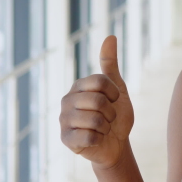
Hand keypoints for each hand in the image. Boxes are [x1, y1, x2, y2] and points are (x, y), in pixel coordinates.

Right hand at [60, 36, 133, 167]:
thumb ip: (110, 63)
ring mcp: (64, 119)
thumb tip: (110, 37)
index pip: (100, 81)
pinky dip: (99, 139)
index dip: (114, 93)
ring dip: (106, 127)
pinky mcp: (65, 139)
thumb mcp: (118, 88)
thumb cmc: (116, 115)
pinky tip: (96, 139)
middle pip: (98, 101)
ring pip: (96, 120)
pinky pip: (89, 136)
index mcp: (79, 85)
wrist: (115, 144)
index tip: (114, 100)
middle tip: (108, 118)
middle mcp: (67, 100)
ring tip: (102, 128)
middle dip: (111, 113)